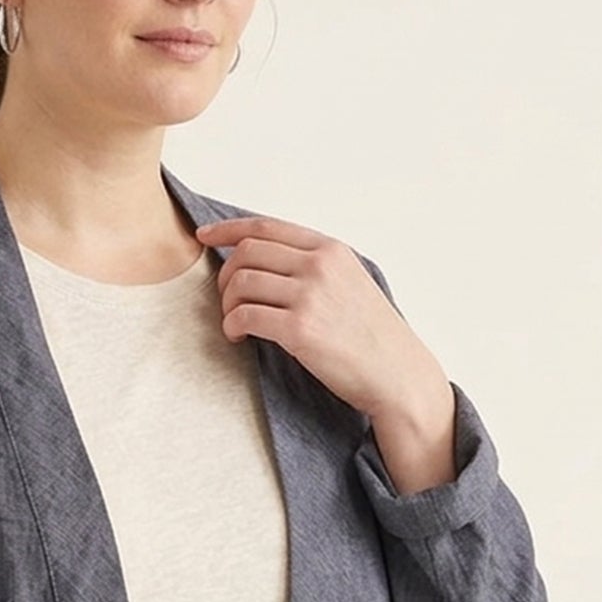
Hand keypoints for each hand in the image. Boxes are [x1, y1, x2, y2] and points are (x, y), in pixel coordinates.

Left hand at [195, 215, 449, 424]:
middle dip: (225, 275)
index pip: (266, 227)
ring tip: (235, 322)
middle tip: (227, 300)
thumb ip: (314, 266)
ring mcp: (310, 295)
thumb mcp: (350, 282)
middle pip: (247, 252)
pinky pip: (245, 315)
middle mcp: (319, 265)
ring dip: (227, 303)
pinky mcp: (300, 328)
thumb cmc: (371, 336)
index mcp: (330, 250)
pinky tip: (238, 336)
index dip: (227, 229)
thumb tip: (264, 261)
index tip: (204, 237)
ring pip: (241, 282)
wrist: (397, 373)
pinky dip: (232, 326)